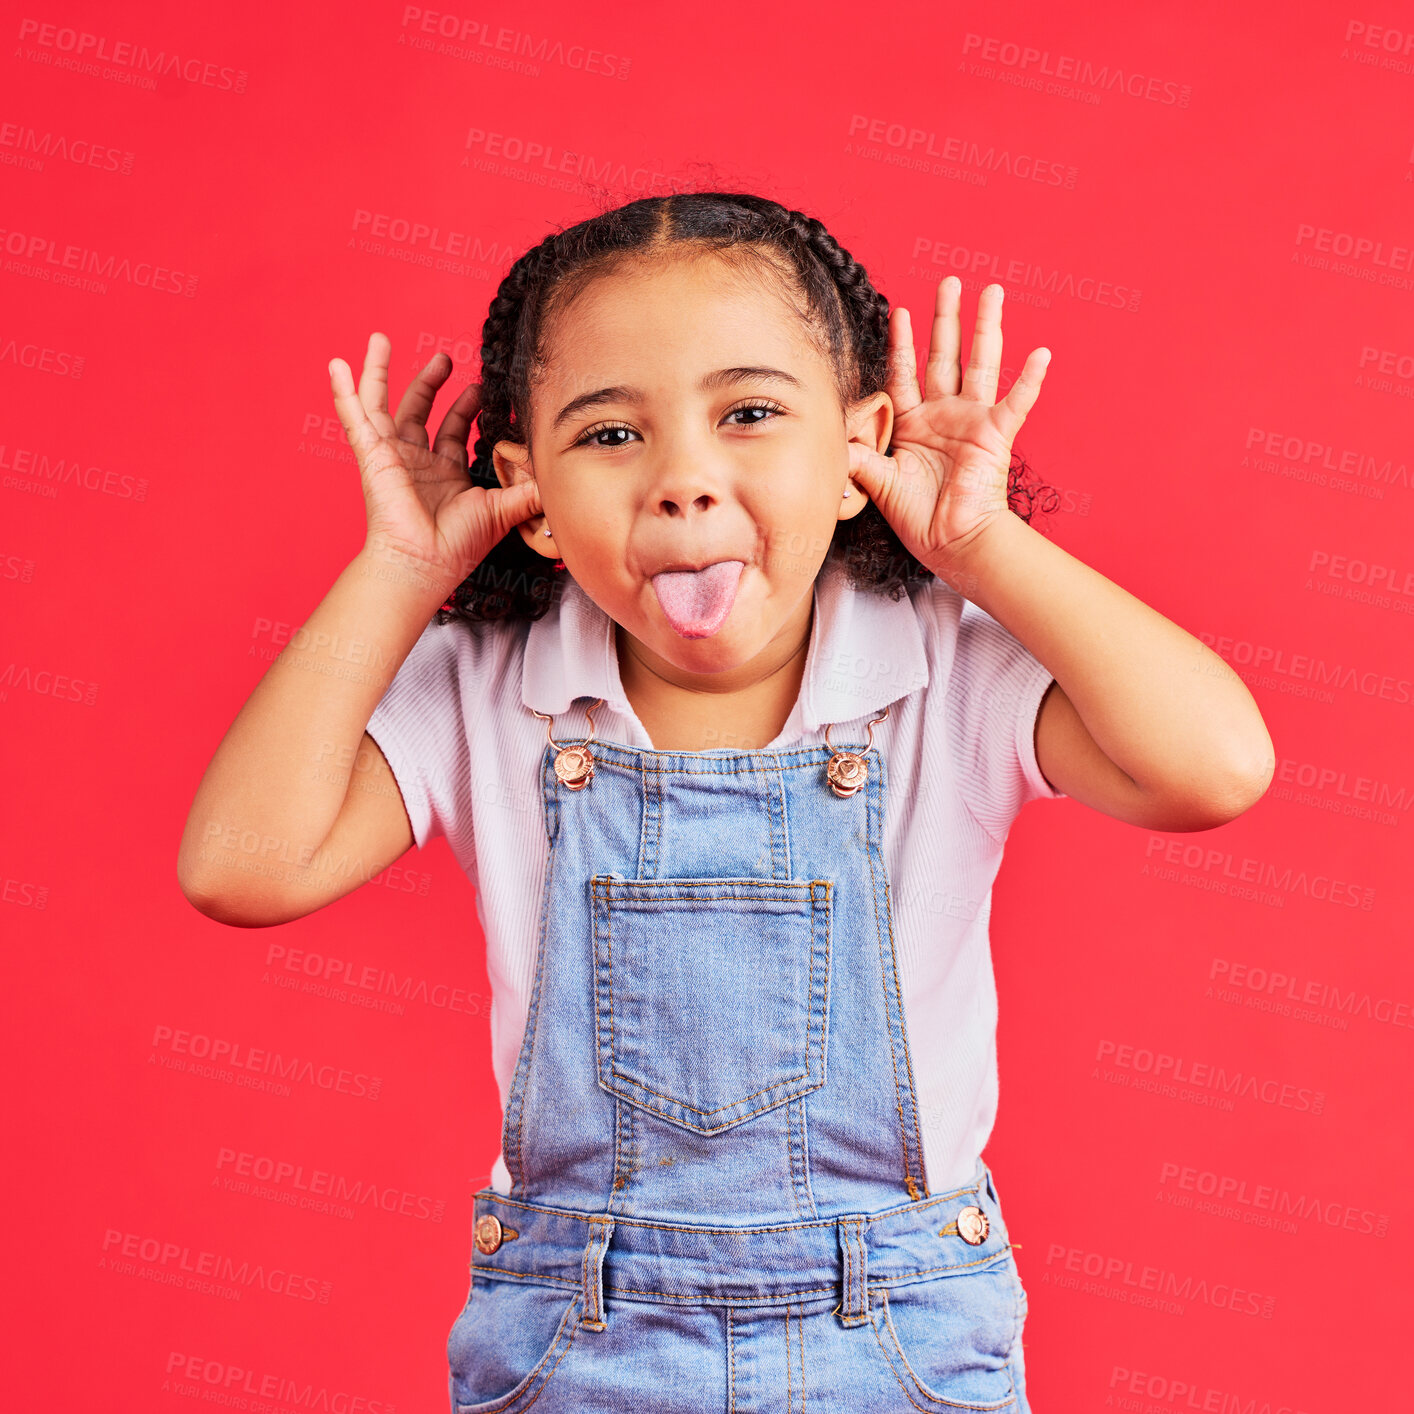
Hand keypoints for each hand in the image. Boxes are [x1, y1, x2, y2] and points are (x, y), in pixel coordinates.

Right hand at [328, 332, 542, 594]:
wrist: (425, 562)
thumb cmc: (458, 545)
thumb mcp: (503, 510)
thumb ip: (529, 491)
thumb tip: (559, 478)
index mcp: (445, 473)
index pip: (453, 431)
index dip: (466, 407)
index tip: (481, 387)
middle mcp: (416, 462)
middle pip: (418, 410)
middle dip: (431, 382)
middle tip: (446, 357)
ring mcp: (391, 456)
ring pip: (381, 404)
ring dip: (380, 372)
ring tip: (382, 339)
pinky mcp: (373, 454)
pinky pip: (354, 418)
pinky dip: (344, 392)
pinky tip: (337, 365)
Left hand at [847, 280, 1050, 572]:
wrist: (952, 544)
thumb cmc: (918, 518)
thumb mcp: (877, 482)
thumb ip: (856, 454)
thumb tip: (830, 433)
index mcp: (915, 423)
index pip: (905, 373)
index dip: (901, 343)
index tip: (897, 311)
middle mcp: (945, 414)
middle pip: (945, 355)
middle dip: (946, 318)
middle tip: (948, 281)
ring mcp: (973, 421)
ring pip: (979, 363)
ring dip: (986, 327)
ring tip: (991, 291)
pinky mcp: (996, 435)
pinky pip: (1015, 402)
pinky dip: (1028, 380)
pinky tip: (1041, 353)